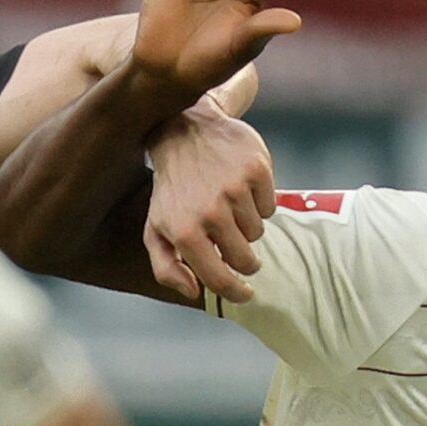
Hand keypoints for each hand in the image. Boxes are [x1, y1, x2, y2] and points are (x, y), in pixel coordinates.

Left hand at [145, 104, 273, 302]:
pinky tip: (239, 186)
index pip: (220, 280)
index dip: (237, 293)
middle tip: (233, 241)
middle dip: (243, 258)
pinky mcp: (256, 170)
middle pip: (245, 260)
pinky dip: (259, 202)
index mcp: (183, 232)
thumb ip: (167, 268)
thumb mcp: (156, 229)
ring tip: (227, 203)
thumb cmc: (171, 189)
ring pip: (258, 232)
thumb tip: (193, 291)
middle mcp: (210, 212)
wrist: (183, 131)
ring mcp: (235, 189)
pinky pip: (270, 207)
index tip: (246, 293)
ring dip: (246, 225)